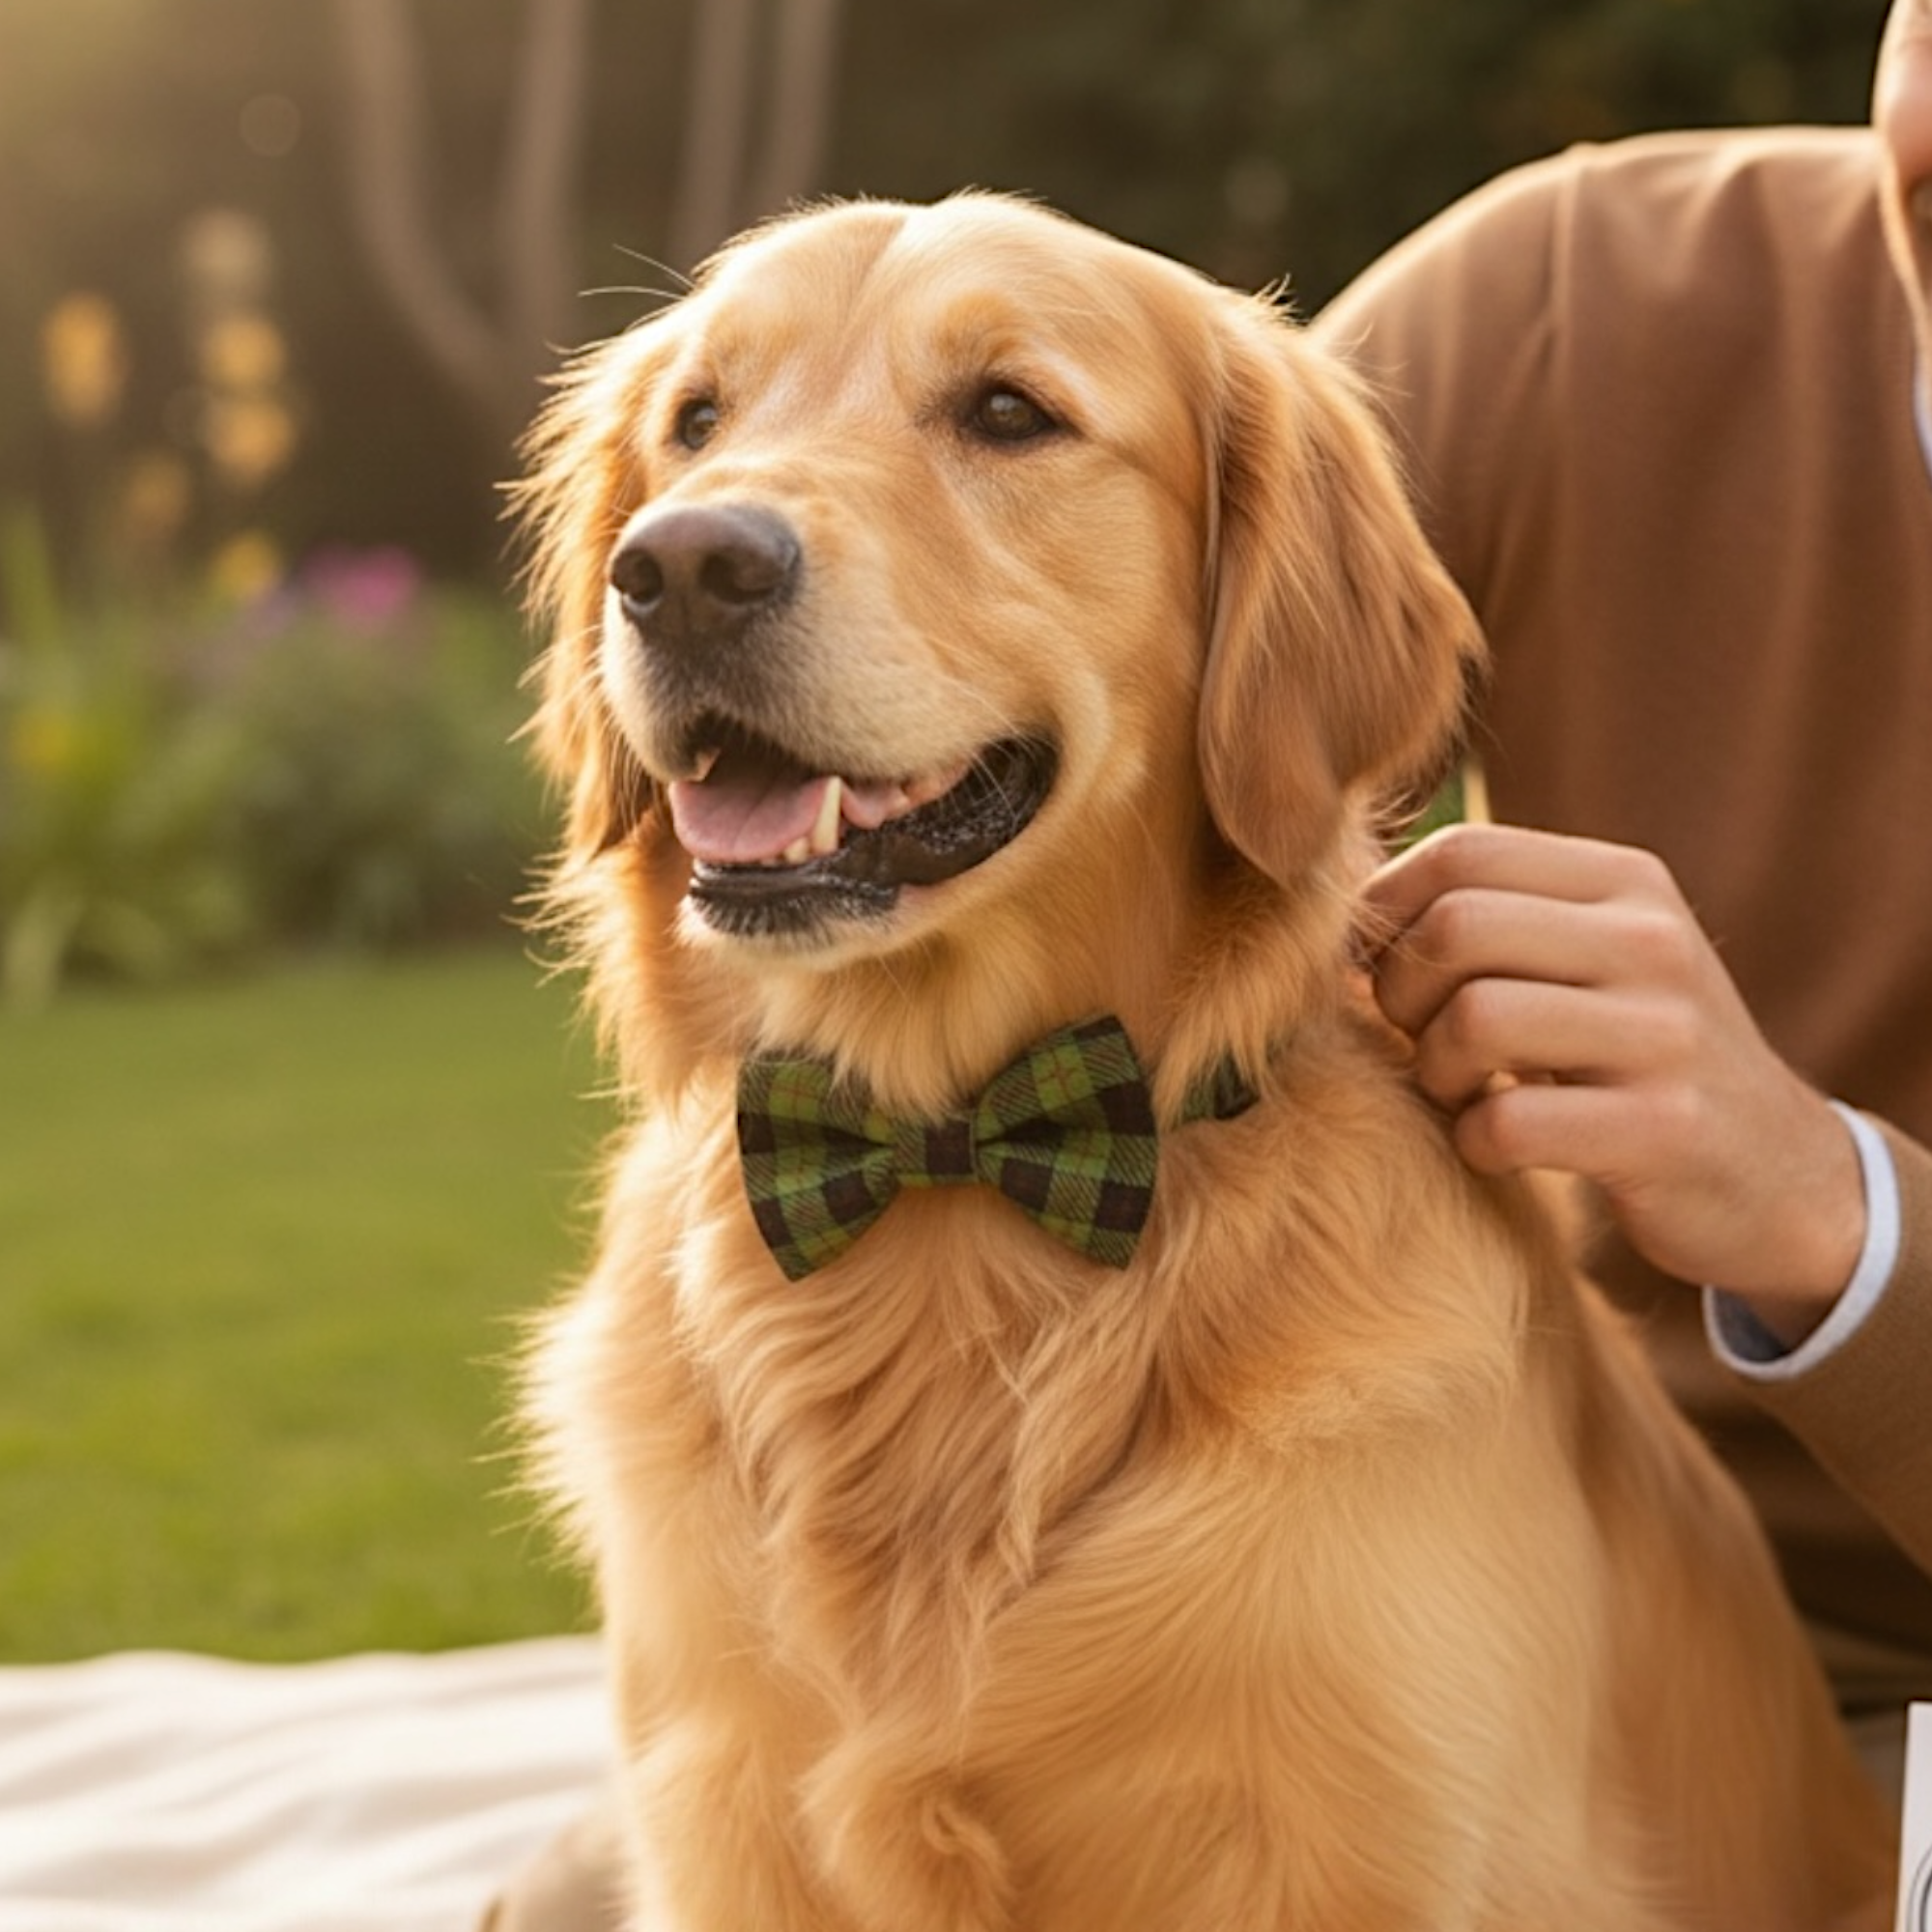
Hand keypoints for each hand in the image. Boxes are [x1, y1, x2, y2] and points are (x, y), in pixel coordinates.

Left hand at [1361, 823, 1864, 1341]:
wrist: (1781, 1179)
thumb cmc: (1639, 1058)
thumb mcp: (1591, 959)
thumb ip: (1495, 914)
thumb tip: (1342, 904)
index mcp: (1626, 881)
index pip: (1460, 851)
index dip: (1385, 912)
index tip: (1374, 968)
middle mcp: (1652, 942)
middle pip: (1454, 928)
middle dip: (1400, 993)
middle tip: (1416, 1039)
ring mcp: (1665, 1036)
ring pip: (1473, 1019)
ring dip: (1433, 1071)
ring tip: (1459, 1093)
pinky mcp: (1663, 1132)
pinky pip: (1507, 1124)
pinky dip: (1473, 1143)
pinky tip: (1498, 1146)